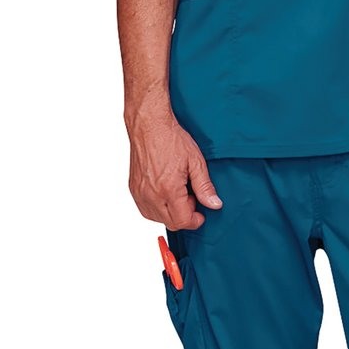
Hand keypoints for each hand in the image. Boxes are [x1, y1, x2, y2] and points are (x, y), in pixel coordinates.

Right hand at [127, 110, 221, 228]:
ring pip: (157, 218)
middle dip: (184, 216)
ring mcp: (140, 193)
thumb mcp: (196, 162)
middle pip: (170, 223)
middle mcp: (151, 194)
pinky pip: (145, 209)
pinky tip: (166, 192)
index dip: (195, 220)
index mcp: (168, 189)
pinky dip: (157, 207)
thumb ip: (205, 187)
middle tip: (190, 197)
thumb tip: (214, 204)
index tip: (201, 213)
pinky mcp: (133, 189)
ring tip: (178, 193)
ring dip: (170, 213)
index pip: (182, 221)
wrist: (149, 125)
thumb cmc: (170, 139)